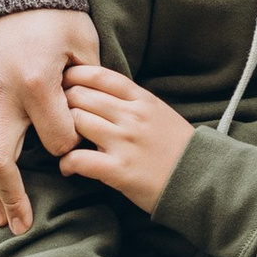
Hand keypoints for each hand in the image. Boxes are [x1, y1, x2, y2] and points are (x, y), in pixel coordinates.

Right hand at [0, 9, 99, 234]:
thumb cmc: (54, 13)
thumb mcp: (83, 40)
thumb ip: (89, 82)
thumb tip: (92, 120)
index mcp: (37, 81)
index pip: (57, 138)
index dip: (71, 150)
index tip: (79, 153)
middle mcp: (1, 92)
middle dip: (12, 197)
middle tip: (22, 226)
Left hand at [54, 65, 194, 215]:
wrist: (201, 181)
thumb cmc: (178, 149)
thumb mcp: (160, 113)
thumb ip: (132, 102)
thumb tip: (97, 93)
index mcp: (143, 99)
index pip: (99, 75)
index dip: (75, 76)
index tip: (62, 85)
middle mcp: (132, 116)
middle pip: (80, 96)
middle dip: (61, 104)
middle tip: (55, 117)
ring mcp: (125, 142)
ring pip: (75, 122)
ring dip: (61, 132)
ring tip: (62, 142)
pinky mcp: (118, 170)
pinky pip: (78, 159)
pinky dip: (67, 163)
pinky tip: (68, 167)